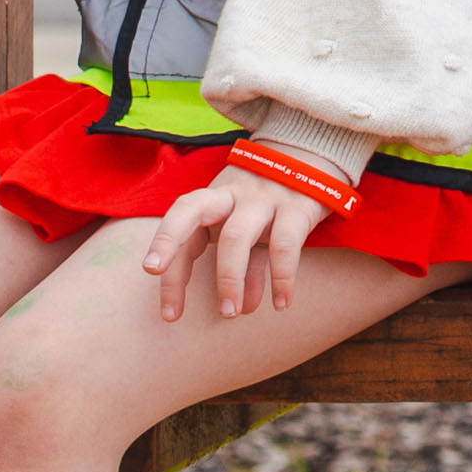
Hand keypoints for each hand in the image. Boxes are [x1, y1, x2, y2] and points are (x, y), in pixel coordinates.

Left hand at [144, 165, 330, 320]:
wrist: (316, 157)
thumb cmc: (270, 202)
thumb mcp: (245, 224)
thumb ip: (238, 259)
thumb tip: (241, 306)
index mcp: (213, 197)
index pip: (180, 221)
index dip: (164, 248)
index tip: (155, 282)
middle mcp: (232, 195)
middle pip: (191, 213)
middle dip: (171, 250)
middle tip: (169, 302)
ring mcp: (264, 199)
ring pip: (236, 238)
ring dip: (229, 280)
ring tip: (230, 314)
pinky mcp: (298, 207)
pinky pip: (285, 245)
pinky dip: (282, 278)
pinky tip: (282, 303)